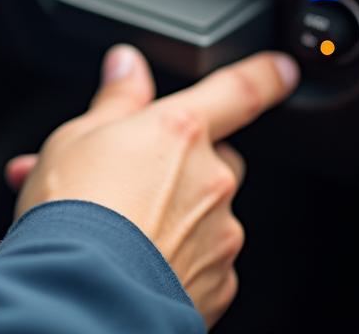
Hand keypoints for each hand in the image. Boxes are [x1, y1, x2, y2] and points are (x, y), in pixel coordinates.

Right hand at [5, 45, 298, 327]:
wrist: (81, 294)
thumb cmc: (75, 211)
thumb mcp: (77, 136)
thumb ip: (115, 99)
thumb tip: (127, 65)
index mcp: (180, 132)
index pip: (238, 91)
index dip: (264, 75)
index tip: (283, 69)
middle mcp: (211, 180)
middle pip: (214, 158)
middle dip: (179, 163)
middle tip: (126, 176)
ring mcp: (219, 236)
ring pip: (203, 212)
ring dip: (166, 211)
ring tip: (108, 224)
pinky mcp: (217, 285)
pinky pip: (201, 260)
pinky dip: (171, 255)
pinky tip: (128, 258)